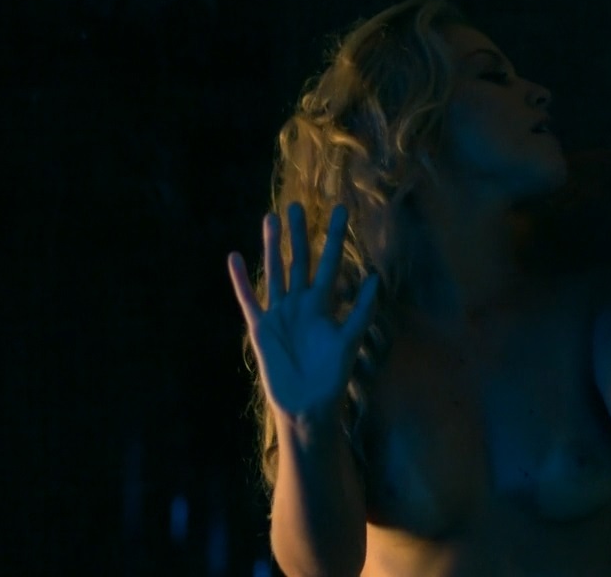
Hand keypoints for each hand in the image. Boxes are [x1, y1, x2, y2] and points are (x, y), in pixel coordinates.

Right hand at [228, 203, 379, 423]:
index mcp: (324, 305)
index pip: (330, 263)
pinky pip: (250, 299)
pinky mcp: (262, 328)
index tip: (339, 211)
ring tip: (269, 219)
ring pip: (275, 272)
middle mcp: (301, 304)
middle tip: (296, 206)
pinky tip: (235, 258)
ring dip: (272, 247)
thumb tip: (375, 278)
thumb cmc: (332, 376)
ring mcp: (280, 314)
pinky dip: (241, 280)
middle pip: (299, 261)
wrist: (308, 405)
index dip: (334, 238)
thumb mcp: (349, 340)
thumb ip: (361, 310)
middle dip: (298, 234)